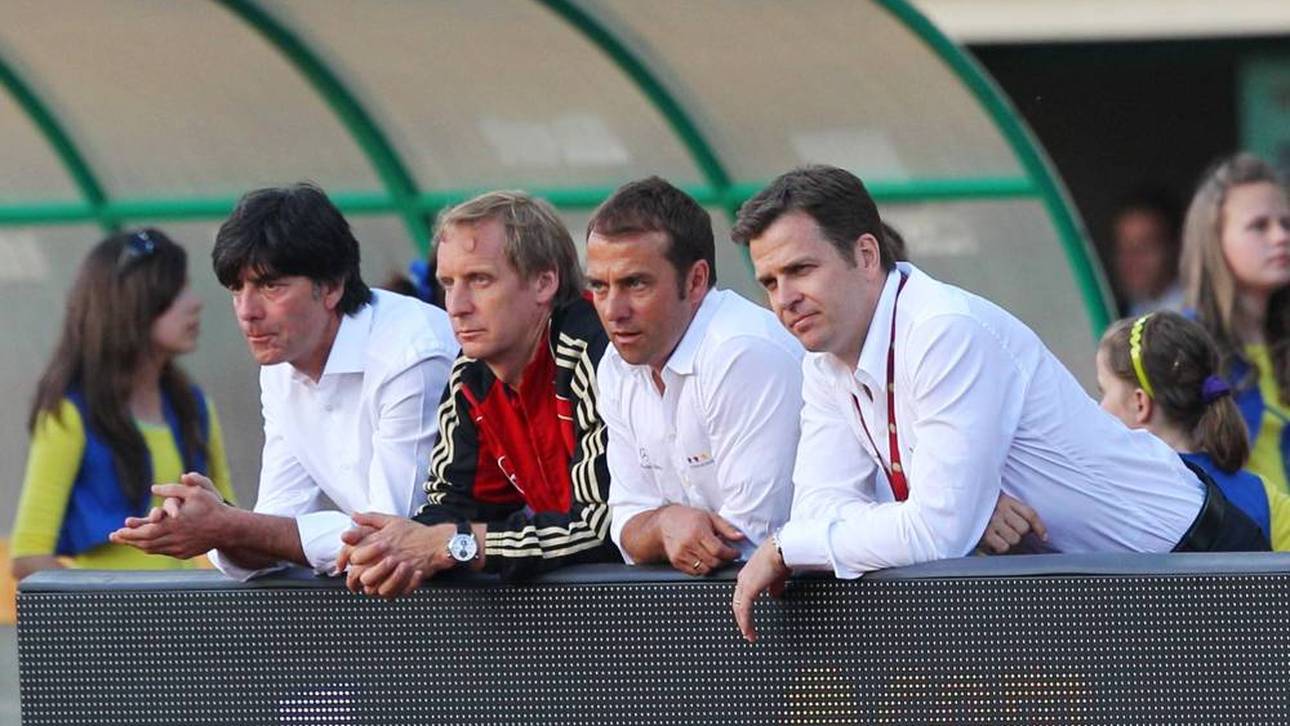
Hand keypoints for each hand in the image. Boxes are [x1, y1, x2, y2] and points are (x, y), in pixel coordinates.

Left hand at [109, 475, 230, 557]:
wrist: (228, 528)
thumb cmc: (212, 508)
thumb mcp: (195, 492)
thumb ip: (173, 489)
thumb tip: (153, 487)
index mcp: (174, 524)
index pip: (145, 532)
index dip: (129, 533)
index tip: (116, 532)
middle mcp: (175, 538)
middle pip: (145, 543)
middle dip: (128, 540)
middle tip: (114, 537)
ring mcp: (179, 548)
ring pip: (152, 549)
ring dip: (138, 545)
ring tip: (127, 540)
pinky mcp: (184, 553)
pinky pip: (162, 552)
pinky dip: (151, 548)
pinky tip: (146, 544)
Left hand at [338, 513, 456, 598]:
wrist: (438, 542)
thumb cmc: (415, 532)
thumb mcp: (391, 520)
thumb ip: (370, 519)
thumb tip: (353, 516)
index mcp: (380, 541)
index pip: (353, 555)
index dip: (344, 562)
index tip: (342, 566)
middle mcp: (386, 555)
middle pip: (361, 574)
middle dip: (355, 579)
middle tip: (354, 581)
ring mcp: (396, 569)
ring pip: (374, 587)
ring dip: (369, 587)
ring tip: (369, 586)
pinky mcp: (405, 579)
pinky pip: (390, 593)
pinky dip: (385, 593)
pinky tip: (384, 589)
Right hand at [657, 505, 743, 575]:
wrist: (665, 522)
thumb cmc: (689, 518)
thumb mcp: (710, 517)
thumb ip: (727, 528)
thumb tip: (740, 537)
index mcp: (698, 532)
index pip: (719, 550)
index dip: (731, 554)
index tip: (735, 553)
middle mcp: (688, 544)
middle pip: (713, 562)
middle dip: (724, 560)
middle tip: (726, 555)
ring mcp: (681, 554)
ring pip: (705, 569)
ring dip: (713, 565)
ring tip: (714, 556)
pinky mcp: (676, 561)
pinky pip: (695, 572)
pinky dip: (702, 568)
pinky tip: (703, 558)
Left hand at [732, 538, 789, 642]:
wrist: (783, 549)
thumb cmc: (782, 556)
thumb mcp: (778, 575)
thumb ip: (774, 586)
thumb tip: (775, 595)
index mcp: (749, 574)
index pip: (742, 596)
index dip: (744, 609)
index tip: (747, 619)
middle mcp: (743, 578)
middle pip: (737, 603)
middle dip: (741, 619)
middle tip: (746, 632)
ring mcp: (745, 583)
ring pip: (739, 608)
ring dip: (743, 624)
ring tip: (748, 635)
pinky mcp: (749, 589)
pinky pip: (744, 610)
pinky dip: (745, 622)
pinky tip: (748, 631)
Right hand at [977, 493, 1047, 553]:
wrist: (959, 500)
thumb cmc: (981, 504)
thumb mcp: (998, 499)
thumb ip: (1015, 510)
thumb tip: (1036, 531)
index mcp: (1006, 500)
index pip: (1030, 514)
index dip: (1040, 527)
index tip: (1044, 537)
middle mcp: (1000, 510)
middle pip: (1023, 528)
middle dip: (1019, 532)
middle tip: (1010, 530)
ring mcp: (991, 521)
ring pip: (1014, 538)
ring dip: (1010, 540)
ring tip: (1000, 535)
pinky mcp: (983, 533)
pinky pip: (1002, 546)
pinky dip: (1001, 546)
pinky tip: (994, 541)